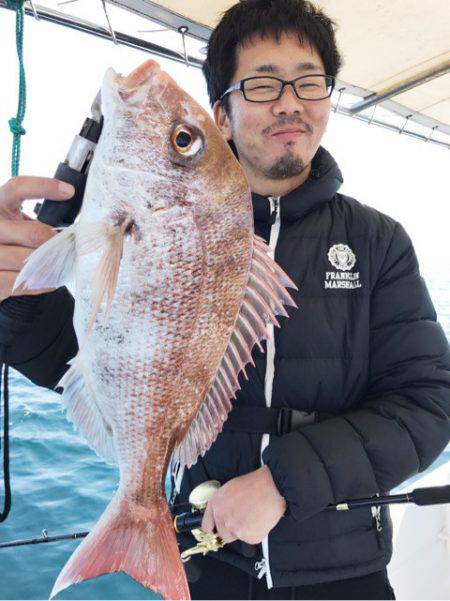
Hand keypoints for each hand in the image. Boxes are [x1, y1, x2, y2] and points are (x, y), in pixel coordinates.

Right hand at [0, 176, 74, 300]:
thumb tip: (75, 228)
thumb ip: (36, 219)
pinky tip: (52, 279)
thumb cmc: (11, 240)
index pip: (18, 188)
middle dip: (58, 242)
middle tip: (72, 246)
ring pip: (30, 261)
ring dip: (53, 264)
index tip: (69, 192)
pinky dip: (43, 282)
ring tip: (65, 264)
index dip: (44, 187)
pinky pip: (23, 284)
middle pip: (33, 233)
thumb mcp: (16, 222)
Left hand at [201, 465, 286, 544]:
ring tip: (253, 516)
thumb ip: (222, 504)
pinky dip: (256, 532)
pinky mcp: (248, 536)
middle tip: (243, 518)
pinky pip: (250, 539)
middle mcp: (222, 517)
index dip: (213, 528)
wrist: (271, 487)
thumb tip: (220, 516)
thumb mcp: (229, 489)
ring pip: (236, 537)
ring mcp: (234, 528)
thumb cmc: (253, 484)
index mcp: (215, 504)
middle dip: (232, 529)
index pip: (206, 526)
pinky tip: (260, 519)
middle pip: (223, 534)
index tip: (218, 530)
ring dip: (243, 531)